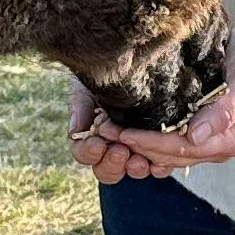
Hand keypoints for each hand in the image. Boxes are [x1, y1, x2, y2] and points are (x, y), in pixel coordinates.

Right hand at [66, 79, 181, 182]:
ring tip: (140, 160)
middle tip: (120, 151)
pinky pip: (159, 167)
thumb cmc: (107, 75)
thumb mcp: (89, 86)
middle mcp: (112, 147)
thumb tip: (74, 131)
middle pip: (105, 170)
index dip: (88, 153)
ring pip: (131, 171)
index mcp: (92, 136)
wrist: (136, 62)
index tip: (97, 144)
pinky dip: (159, 167)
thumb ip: (80, 106)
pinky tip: (160, 162)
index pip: (84, 153)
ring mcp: (136, 152)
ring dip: (134, 169)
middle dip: (111, 163)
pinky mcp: (160, 151)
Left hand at [106, 10, 234, 168]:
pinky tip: (121, 126)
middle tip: (102, 132)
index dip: (152, 143)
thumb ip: (226, 109)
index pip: (185, 148)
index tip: (123, 133)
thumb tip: (198, 137)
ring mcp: (207, 141)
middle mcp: (218, 146)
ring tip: (105, 131)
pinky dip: (144, 137)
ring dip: (136, 145)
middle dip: (137, 146)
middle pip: (171, 155)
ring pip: (165, 153)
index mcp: (233, 141)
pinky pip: (166, 141)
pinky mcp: (196, 130)